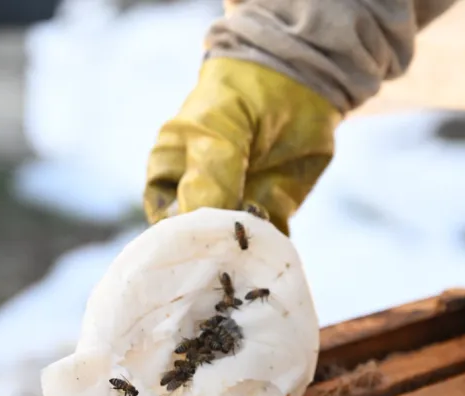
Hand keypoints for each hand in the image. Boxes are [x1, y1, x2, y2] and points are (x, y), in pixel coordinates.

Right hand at [143, 57, 340, 234]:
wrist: (300, 78)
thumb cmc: (240, 96)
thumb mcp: (216, 129)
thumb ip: (208, 175)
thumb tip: (201, 225)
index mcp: (168, 178)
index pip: (165, 223)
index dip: (181, 235)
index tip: (203, 238)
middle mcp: (197, 198)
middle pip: (199, 241)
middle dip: (215, 247)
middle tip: (235, 239)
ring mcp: (235, 208)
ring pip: (233, 245)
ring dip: (245, 249)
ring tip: (259, 232)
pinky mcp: (271, 213)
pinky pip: (266, 243)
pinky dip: (271, 249)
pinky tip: (274, 245)